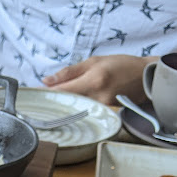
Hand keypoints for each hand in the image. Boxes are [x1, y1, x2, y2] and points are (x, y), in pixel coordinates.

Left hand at [42, 55, 157, 104]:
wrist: (145, 78)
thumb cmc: (121, 65)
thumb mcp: (94, 61)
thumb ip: (69, 72)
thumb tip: (46, 81)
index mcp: (92, 81)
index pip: (62, 91)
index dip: (45, 95)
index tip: (31, 97)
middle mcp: (96, 97)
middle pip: (65, 104)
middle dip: (51, 104)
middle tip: (35, 105)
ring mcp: (100, 108)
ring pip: (73, 110)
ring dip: (61, 108)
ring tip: (49, 108)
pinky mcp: (104, 115)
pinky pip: (83, 113)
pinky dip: (73, 111)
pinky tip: (66, 110)